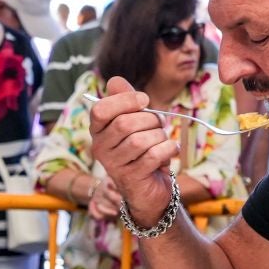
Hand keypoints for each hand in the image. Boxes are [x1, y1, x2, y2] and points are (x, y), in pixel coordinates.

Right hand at [88, 76, 177, 225]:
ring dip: (160, 136)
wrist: (150, 188)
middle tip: (159, 124)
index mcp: (98, 131)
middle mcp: (100, 148)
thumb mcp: (135, 121)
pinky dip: (168, 149)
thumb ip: (126, 101)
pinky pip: (154, 155)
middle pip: (125, 123)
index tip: (144, 100)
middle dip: (150, 120)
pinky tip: (170, 152)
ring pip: (140, 140)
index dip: (125, 100)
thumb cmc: (143, 150)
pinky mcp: (131, 178)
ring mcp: (114, 165)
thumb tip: (114, 81)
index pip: (100, 110)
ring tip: (162, 141)